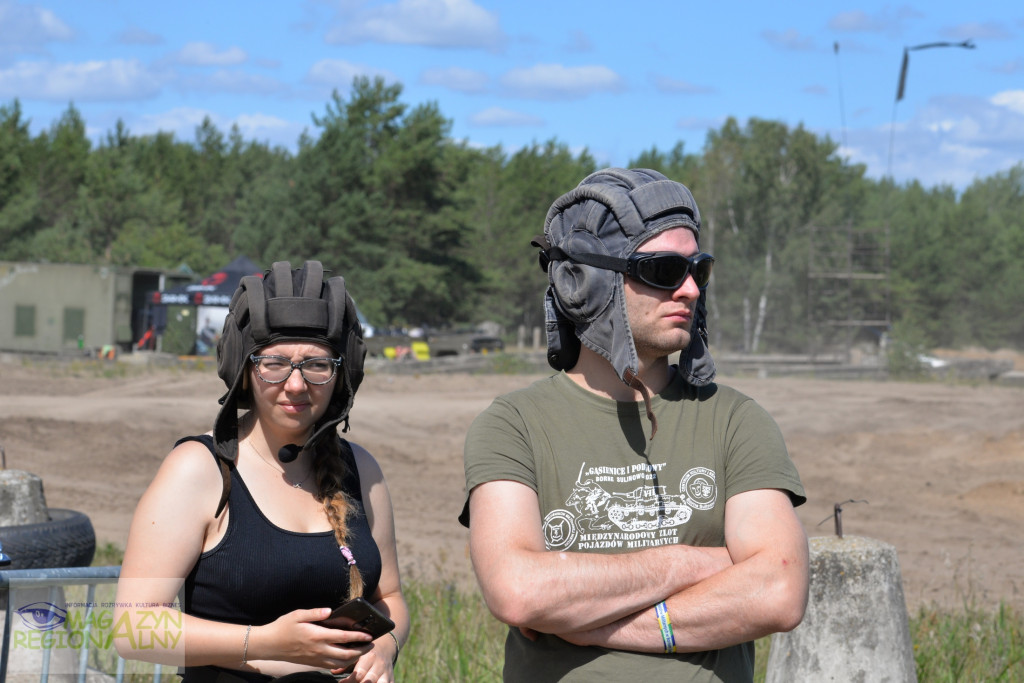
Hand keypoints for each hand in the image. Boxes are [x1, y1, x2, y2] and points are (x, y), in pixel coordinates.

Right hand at [254, 608, 373, 670]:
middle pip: (346, 654)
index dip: (358, 636)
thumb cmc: (283, 627)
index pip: (343, 637)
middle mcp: (319, 650)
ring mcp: (316, 658)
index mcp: (317, 636)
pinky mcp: (313, 663)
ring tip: (363, 651)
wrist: (269, 645)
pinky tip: (347, 657)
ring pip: (340, 663)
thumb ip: (315, 613)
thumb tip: (330, 611)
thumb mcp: (297, 615)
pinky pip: (332, 666)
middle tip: (372, 645)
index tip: (369, 635)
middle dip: (361, 650)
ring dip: (354, 658)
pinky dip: (343, 663)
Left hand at [338, 634, 397, 682]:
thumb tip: (333, 671)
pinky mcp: (391, 678)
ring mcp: (386, 672)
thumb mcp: (357, 654)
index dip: (349, 681)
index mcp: (369, 657)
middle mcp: (379, 664)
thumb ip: (346, 663)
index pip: (359, 673)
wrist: (385, 648)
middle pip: (369, 680)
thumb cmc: (366, 653)